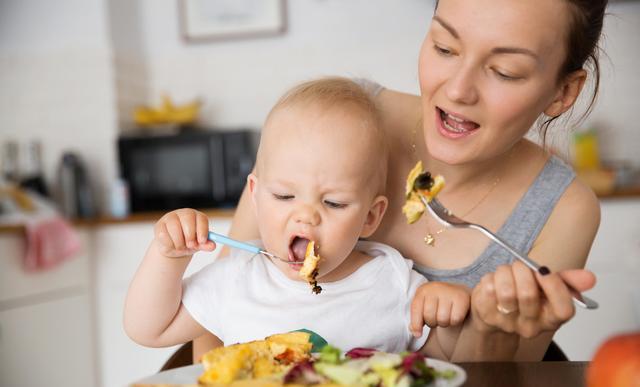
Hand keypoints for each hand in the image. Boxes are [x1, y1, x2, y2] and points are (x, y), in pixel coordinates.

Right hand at [154, 208, 215, 257]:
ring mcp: (170, 217)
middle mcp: (184, 214)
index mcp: (196, 216)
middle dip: (190, 235)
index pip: (201, 218)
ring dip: (179, 242)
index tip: (202, 241)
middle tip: (191, 245)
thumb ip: (206, 245)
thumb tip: (212, 246)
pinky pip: (163, 234)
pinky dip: (169, 244)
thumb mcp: (198, 244)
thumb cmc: (188, 243)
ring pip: (174, 227)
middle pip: (187, 219)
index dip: (202, 230)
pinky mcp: (160, 225)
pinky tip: (172, 245)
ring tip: (181, 247)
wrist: (173, 247)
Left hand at [410, 282, 470, 336]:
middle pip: (429, 316)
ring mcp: (448, 292)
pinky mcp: (462, 297)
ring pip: (442, 319)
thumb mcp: (424, 306)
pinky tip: (454, 315)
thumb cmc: (438, 302)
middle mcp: (435, 288)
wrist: (458, 292)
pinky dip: (454, 322)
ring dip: (444, 323)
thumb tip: (416, 333)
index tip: (418, 334)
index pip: (415, 309)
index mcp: (423, 291)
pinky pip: (455, 319)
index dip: (416, 324)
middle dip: (432, 322)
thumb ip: (417, 319)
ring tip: (445, 317)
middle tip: (437, 318)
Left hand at [471, 260, 595, 337]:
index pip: (563, 310)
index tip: (544, 271)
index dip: (555, 286)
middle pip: (528, 295)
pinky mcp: (486, 315)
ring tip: (506, 272)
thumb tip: (590, 278)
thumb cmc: (523, 295)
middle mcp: (530, 326)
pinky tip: (494, 281)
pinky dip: (490, 278)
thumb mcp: (548, 287)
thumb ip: (569, 281)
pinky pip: (488, 289)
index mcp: (551, 319)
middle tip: (520, 266)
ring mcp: (507, 323)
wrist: (494, 311)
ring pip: (506, 291)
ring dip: (505, 272)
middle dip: (523, 270)